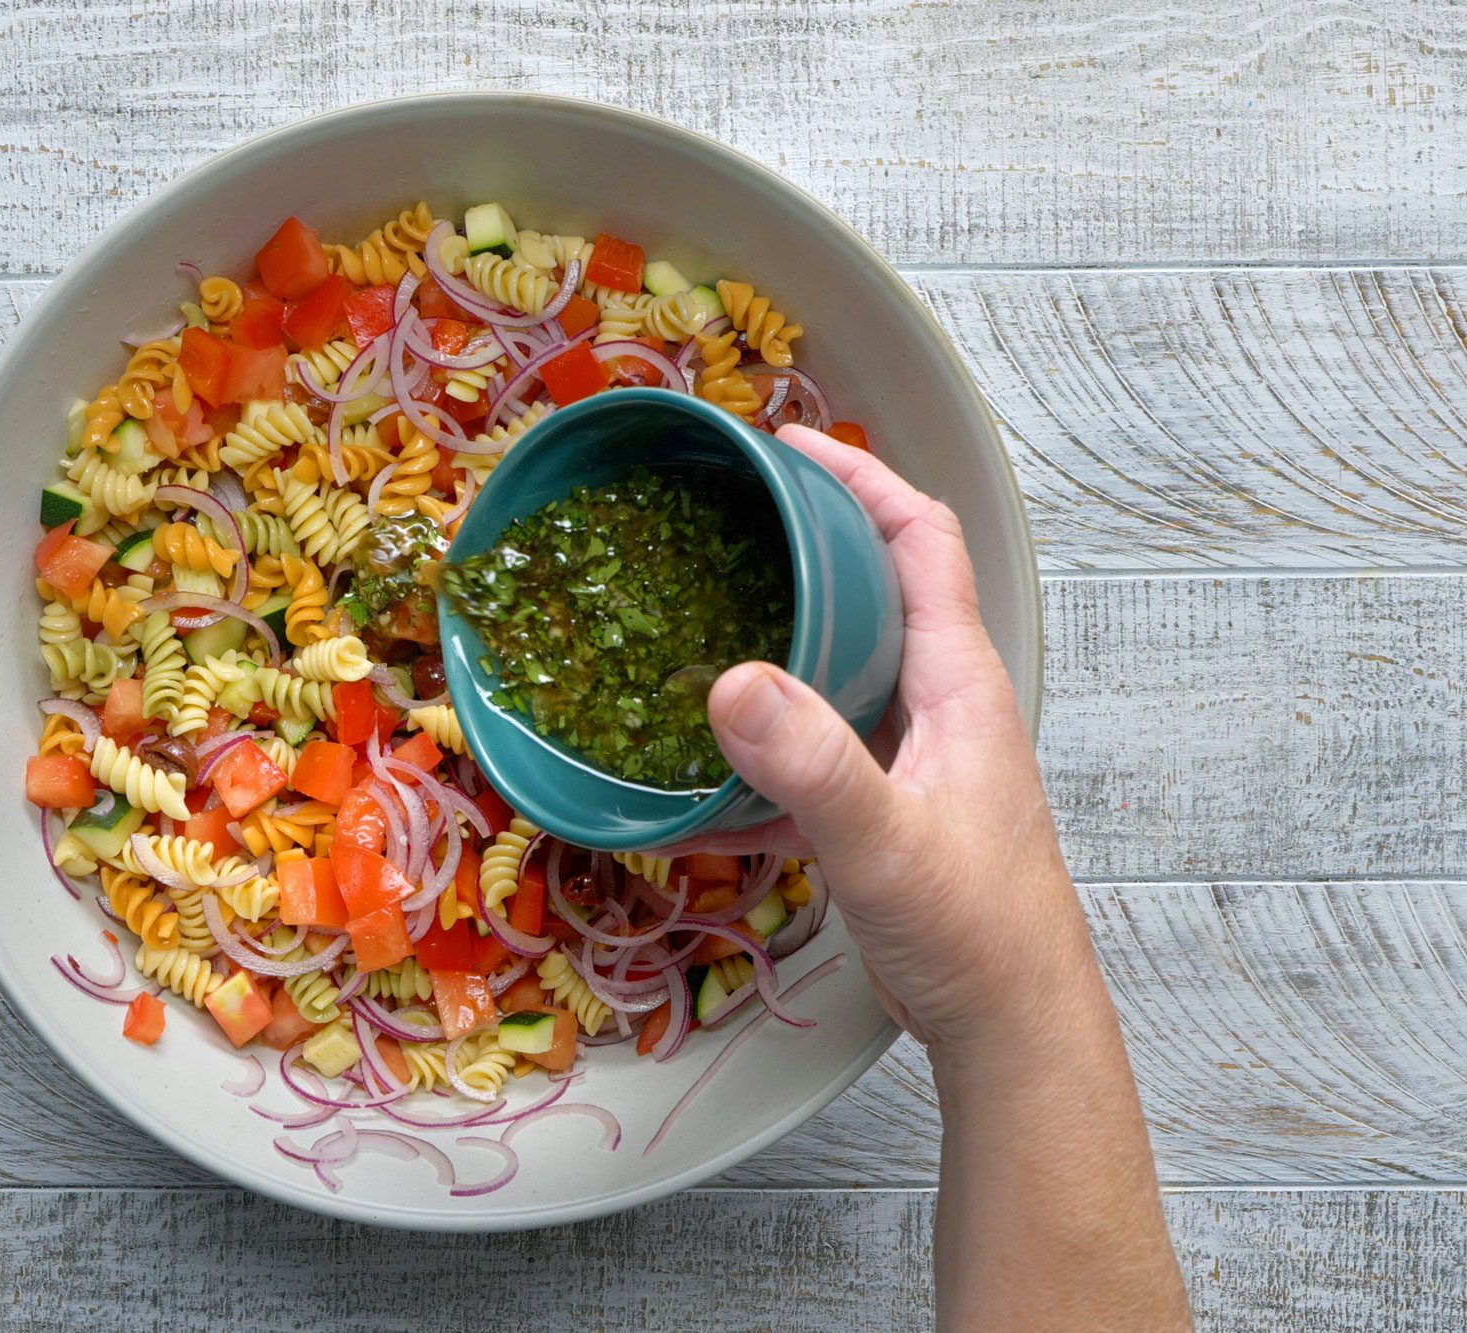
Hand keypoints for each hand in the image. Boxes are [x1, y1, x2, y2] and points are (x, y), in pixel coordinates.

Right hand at [672, 425, 1091, 1052]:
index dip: (859, 480)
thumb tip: (731, 684)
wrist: (1011, 1026)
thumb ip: (813, 766)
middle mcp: (939, 703)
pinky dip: (761, 750)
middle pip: (875, 589)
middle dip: (805, 544)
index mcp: (957, 682)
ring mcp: (912, 757)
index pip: (919, 539)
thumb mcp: (887, 842)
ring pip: (841, 668)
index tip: (784, 449)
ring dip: (779, 640)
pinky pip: (815, 752)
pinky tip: (697, 781)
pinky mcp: (884, 810)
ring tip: (695, 625)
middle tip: (722, 524)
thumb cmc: (978, 932)